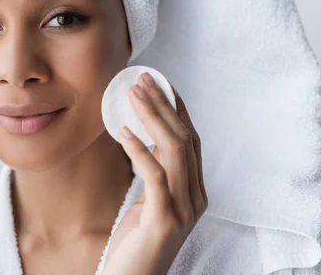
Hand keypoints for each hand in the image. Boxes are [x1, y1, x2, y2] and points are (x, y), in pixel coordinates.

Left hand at [102, 73, 207, 274]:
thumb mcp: (149, 202)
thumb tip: (144, 137)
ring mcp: (184, 210)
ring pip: (174, 150)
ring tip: (134, 93)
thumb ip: (155, 174)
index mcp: (194, 191)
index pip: (190, 140)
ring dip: (153, 117)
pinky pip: (155, 176)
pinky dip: (140, 150)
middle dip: (164, 104)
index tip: (159, 83)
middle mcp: (196, 198)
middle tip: (144, 78)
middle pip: (184, 138)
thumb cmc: (136, 243)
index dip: (176, 109)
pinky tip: (124, 132)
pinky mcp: (165, 221)